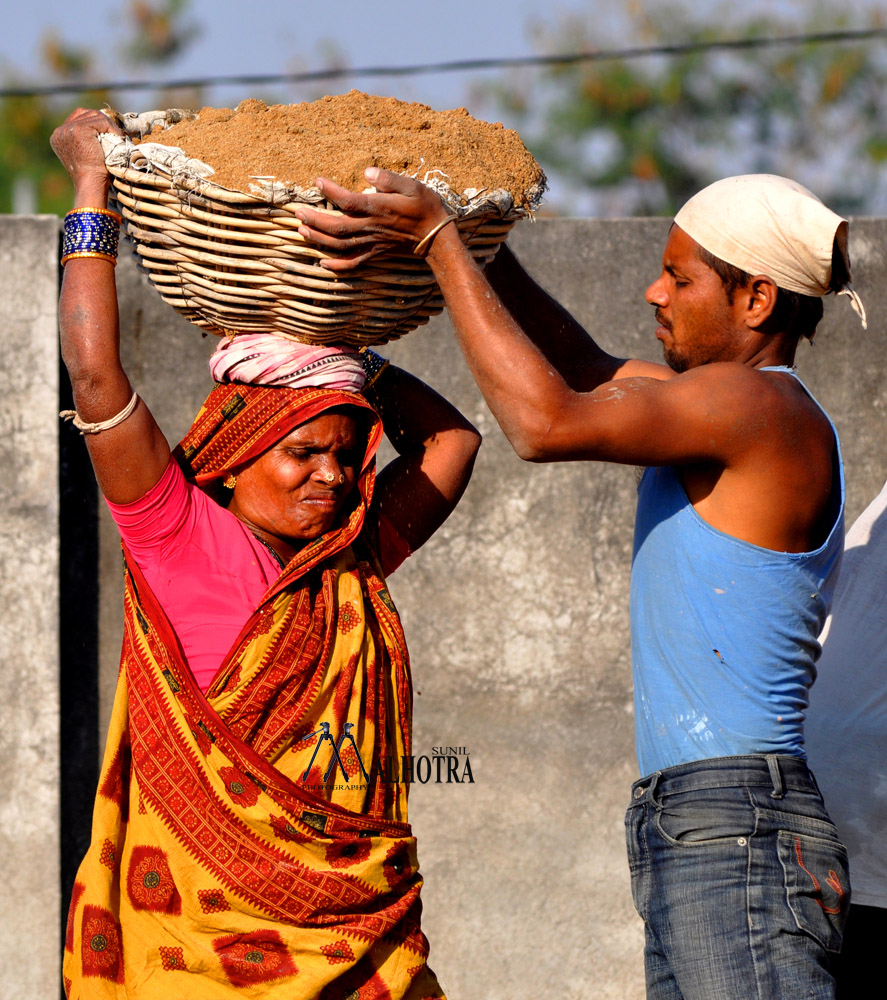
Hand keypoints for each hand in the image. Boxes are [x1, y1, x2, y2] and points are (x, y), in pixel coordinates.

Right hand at [50, 107, 123, 205]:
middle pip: (86, 113)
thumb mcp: (86, 154)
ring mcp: (67, 129)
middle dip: (102, 122)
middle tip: (116, 135)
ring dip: (108, 126)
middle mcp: (60, 132)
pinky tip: (117, 139)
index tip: (109, 134)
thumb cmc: (94, 176)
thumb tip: (103, 129)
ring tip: (117, 139)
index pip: (78, 117)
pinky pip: (101, 121)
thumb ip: (86, 140)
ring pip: (94, 116)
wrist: (91, 184)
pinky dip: (112, 128)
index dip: (96, 123)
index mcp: (59, 137)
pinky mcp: (79, 129)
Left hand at [293, 168, 452, 270]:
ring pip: (340, 245)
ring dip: (319, 240)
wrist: (436, 237)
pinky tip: (322, 262)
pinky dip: (336, 265)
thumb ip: (389, 179)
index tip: (318, 181)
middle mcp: (372, 228)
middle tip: (298, 212)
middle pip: (337, 227)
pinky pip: (353, 263)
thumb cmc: (426, 207)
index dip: (331, 191)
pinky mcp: (375, 253)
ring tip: (302, 230)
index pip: (349, 201)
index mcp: (379, 209)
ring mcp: (372, 243)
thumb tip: (367, 172)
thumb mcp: (413, 186)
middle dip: (315, 221)